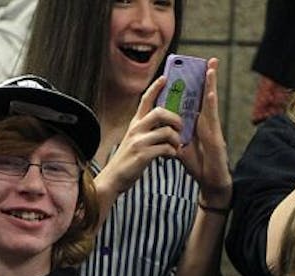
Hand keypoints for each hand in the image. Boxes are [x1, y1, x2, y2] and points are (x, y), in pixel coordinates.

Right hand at [97, 76, 182, 194]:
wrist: (114, 178)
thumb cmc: (127, 160)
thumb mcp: (134, 139)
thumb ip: (146, 130)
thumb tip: (164, 124)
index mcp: (135, 124)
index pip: (145, 100)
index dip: (156, 87)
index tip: (165, 77)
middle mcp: (136, 129)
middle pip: (160, 112)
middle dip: (175, 118)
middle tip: (180, 127)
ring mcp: (139, 142)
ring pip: (167, 132)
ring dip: (176, 140)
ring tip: (176, 147)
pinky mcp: (143, 155)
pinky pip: (166, 148)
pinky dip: (172, 153)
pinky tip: (170, 156)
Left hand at [177, 58, 231, 201]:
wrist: (210, 181)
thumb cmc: (198, 165)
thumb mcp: (181, 148)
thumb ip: (173, 138)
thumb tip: (162, 132)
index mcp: (197, 123)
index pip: (194, 100)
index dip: (193, 85)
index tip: (191, 69)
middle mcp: (206, 122)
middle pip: (204, 96)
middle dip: (206, 78)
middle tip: (209, 60)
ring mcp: (212, 127)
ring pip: (210, 102)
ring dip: (211, 84)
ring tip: (211, 67)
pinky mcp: (216, 136)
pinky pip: (212, 117)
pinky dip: (211, 104)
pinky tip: (211, 92)